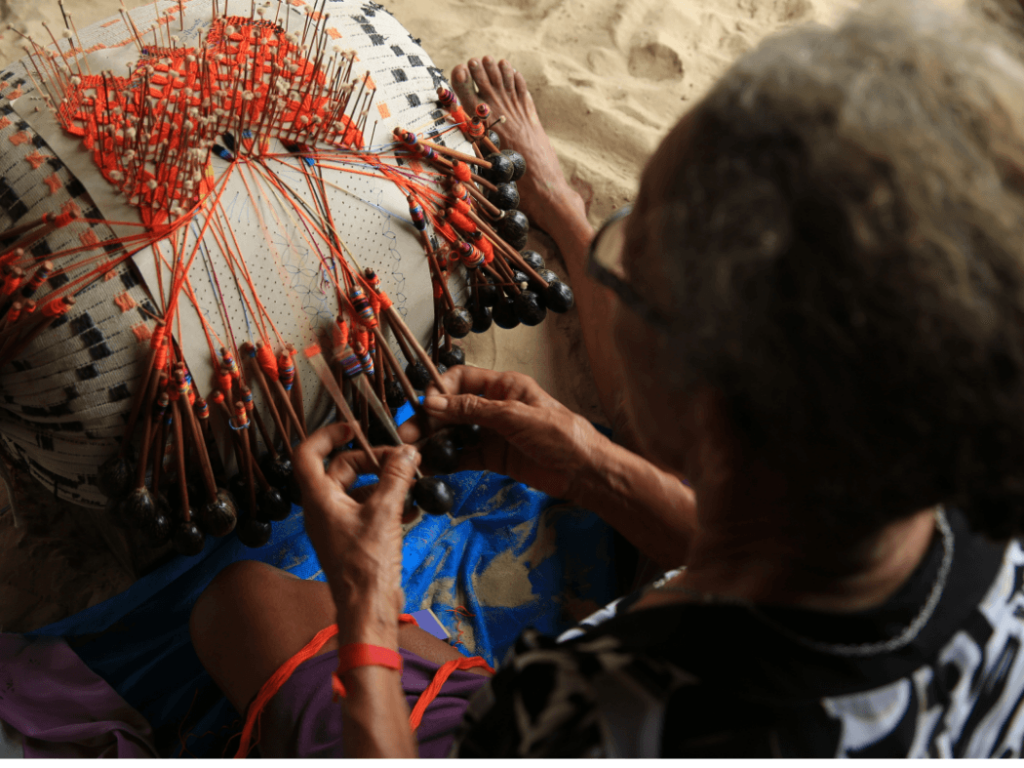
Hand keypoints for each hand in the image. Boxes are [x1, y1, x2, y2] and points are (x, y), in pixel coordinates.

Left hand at [292, 423, 419, 647]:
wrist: (368, 608)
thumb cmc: (365, 569)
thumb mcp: (385, 513)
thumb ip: (396, 477)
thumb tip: (407, 452)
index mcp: (319, 500)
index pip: (307, 454)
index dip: (327, 435)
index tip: (351, 428)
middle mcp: (324, 509)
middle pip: (342, 468)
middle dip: (372, 460)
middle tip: (400, 460)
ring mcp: (339, 524)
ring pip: (359, 489)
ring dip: (386, 483)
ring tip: (411, 484)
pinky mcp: (355, 538)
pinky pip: (369, 509)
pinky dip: (389, 503)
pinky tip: (412, 508)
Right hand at [419, 367, 609, 499]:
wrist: (584, 472)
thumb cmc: (561, 435)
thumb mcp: (515, 416)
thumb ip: (473, 410)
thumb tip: (435, 403)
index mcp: (503, 386)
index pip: (461, 379)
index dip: (440, 390)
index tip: (424, 407)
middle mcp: (494, 407)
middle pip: (452, 409)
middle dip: (428, 420)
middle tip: (406, 434)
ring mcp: (492, 434)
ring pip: (454, 434)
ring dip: (432, 442)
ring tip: (411, 453)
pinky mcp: (493, 458)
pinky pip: (464, 456)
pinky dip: (447, 461)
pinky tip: (430, 468)